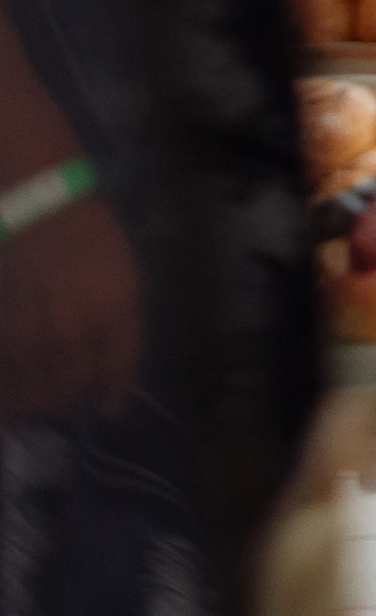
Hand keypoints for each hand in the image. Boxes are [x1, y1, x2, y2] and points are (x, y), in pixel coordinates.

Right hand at [0, 191, 144, 422]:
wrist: (41, 206)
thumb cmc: (90, 234)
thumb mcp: (125, 275)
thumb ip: (122, 324)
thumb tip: (108, 368)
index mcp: (116, 307)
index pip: (119, 367)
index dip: (115, 393)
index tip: (110, 409)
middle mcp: (77, 324)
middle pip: (73, 386)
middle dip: (71, 401)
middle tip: (66, 403)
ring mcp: (37, 327)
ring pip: (36, 386)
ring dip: (37, 401)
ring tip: (35, 402)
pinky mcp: (8, 327)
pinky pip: (9, 370)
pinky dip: (9, 386)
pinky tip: (10, 390)